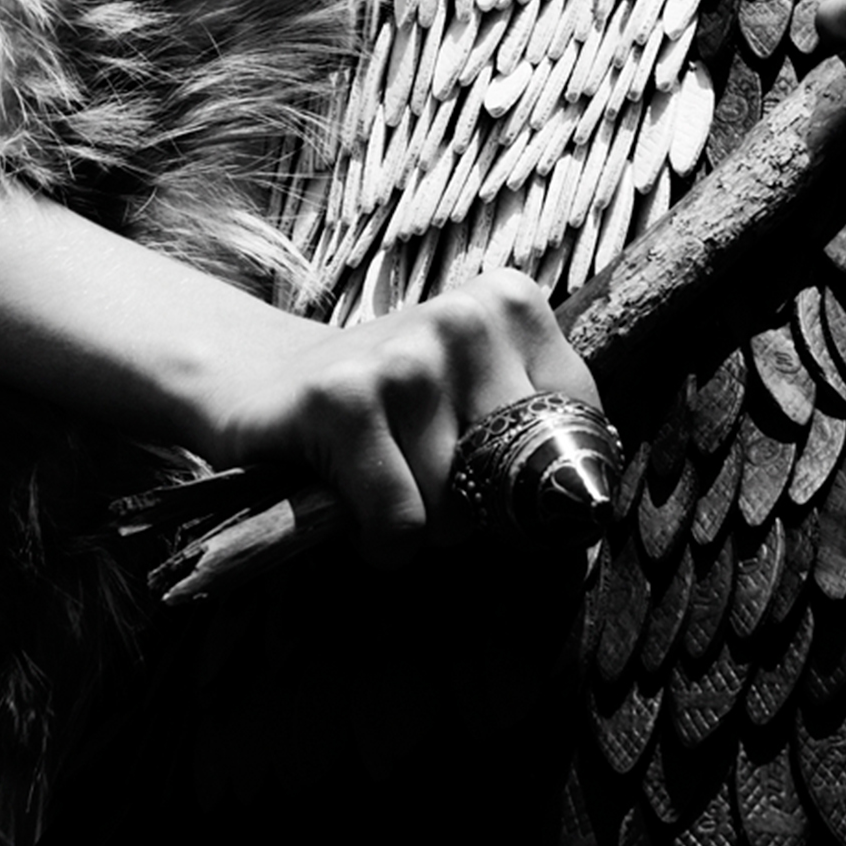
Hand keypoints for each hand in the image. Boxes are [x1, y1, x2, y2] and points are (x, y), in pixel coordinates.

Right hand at [196, 268, 600, 558]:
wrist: (258, 378)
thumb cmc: (387, 407)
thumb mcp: (472, 394)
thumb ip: (538, 432)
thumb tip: (587, 516)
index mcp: (509, 305)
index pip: (578, 430)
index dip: (538, 484)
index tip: (493, 481)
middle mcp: (463, 318)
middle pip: (515, 479)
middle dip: (476, 510)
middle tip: (427, 485)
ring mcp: (403, 355)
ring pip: (456, 508)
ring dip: (422, 527)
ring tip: (383, 486)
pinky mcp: (342, 399)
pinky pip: (400, 520)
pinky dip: (381, 540)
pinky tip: (354, 508)